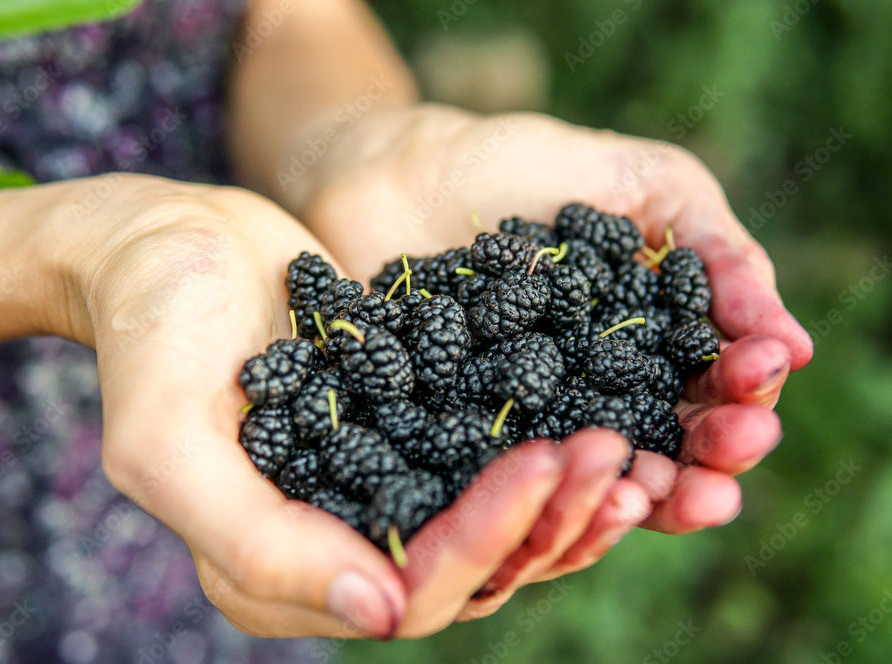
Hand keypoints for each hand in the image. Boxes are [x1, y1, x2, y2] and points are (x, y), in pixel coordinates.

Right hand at [47, 174, 634, 638]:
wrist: (169, 244)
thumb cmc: (152, 331)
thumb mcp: (167, 438)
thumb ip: (252, 540)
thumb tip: (382, 612)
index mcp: (273, 572)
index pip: (408, 591)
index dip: (486, 539)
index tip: (546, 462)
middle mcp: (336, 547)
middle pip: (471, 567)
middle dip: (547, 517)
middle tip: (614, 453)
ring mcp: (379, 490)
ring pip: (496, 523)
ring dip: (565, 493)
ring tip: (625, 442)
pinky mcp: (409, 435)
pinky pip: (490, 458)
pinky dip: (546, 444)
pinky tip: (600, 410)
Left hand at [294, 104, 812, 613]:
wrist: (397, 169)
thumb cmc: (524, 166)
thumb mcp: (642, 181)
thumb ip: (715, 249)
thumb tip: (791, 342)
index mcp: (652, 343)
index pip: (715, 386)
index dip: (744, 389)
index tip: (758, 373)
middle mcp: (598, 395)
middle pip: (668, 447)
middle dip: (708, 459)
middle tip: (728, 464)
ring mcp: (529, 422)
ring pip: (596, 476)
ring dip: (641, 495)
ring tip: (661, 494)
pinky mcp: (460, 439)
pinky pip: (507, 477)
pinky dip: (539, 486)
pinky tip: (564, 485)